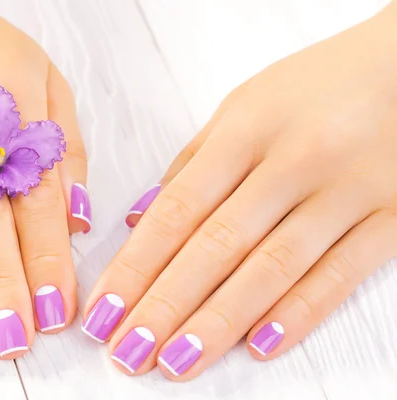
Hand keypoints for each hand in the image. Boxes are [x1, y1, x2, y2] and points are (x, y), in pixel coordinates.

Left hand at [83, 3, 396, 378]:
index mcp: (247, 129)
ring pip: (273, 269)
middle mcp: (294, 162)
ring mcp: (346, 192)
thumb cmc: (315, 87)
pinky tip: (258, 347)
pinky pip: (341, 274)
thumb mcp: (244, 106)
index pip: (178, 210)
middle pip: (217, 246)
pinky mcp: (393, 217)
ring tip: (178, 363)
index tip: (105, 309)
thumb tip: (138, 219)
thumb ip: (191, 163)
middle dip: (166, 305)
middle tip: (129, 351)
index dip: (136, 265)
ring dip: (220, 322)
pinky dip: (298, 314)